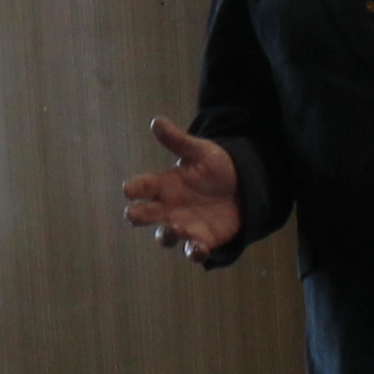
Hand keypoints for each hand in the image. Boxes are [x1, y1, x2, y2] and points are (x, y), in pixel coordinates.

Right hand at [122, 119, 243, 265]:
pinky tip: (198, 249)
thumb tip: (156, 121)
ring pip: (166, 236)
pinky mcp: (203, 240)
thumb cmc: (215, 167)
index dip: (133, 188)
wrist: (244, 187)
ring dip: (166, 234)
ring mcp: (184, 225)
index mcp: (164, 185)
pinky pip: (193, 251)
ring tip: (170, 229)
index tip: (129, 189)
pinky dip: (194, 252)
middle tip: (134, 214)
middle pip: (143, 215)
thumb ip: (177, 140)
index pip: (140, 187)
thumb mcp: (199, 151)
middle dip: (137, 215)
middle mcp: (168, 208)